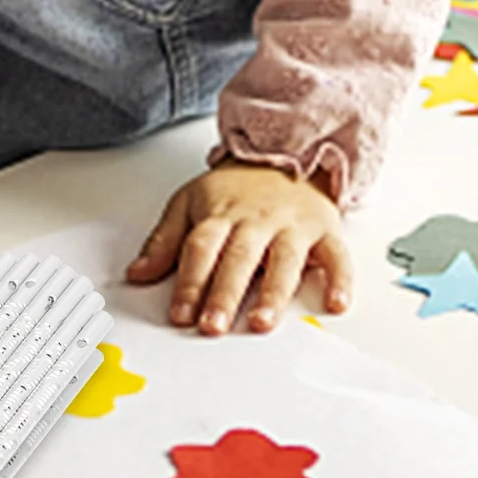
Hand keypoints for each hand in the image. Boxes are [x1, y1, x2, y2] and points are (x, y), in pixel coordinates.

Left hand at [124, 159, 351, 334]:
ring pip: (284, 260)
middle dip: (224, 293)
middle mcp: (256, 220)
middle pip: (238, 257)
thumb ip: (164, 241)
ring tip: (261, 323)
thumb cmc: (234, 187)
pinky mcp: (324, 231)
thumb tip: (137, 274)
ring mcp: (292, 226)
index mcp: (220, 213)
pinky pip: (336, 256)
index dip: (189, 281)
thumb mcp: (189, 202)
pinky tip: (334, 304)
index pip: (201, 248)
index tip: (180, 314)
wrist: (283, 151)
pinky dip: (339, 280)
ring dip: (273, 293)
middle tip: (213, 325)